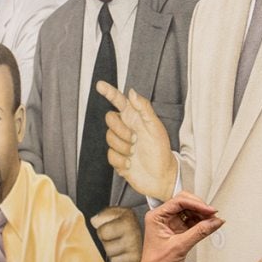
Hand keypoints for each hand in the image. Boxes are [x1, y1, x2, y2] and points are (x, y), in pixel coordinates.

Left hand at [91, 206, 142, 261]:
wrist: (155, 233)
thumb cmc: (134, 223)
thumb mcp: (121, 212)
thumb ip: (105, 214)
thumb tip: (94, 221)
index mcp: (128, 223)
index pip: (102, 233)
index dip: (104, 230)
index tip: (111, 229)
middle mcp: (133, 239)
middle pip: (107, 248)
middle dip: (110, 244)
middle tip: (119, 238)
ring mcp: (136, 255)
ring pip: (113, 261)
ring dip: (116, 255)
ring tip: (124, 246)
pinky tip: (128, 254)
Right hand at [98, 81, 177, 200]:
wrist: (161, 176)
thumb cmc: (161, 150)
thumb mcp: (156, 127)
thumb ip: (144, 108)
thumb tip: (131, 92)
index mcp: (135, 118)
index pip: (119, 101)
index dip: (109, 92)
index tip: (100, 85)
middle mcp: (126, 128)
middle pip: (110, 119)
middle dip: (120, 130)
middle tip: (135, 139)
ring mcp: (120, 143)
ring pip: (109, 138)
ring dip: (123, 147)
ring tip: (135, 152)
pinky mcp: (117, 158)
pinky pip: (110, 155)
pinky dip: (120, 160)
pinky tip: (130, 163)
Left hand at [117, 191, 223, 261]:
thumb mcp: (179, 247)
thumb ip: (199, 232)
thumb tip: (214, 221)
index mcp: (156, 216)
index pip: (179, 202)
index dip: (196, 203)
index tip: (209, 210)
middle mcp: (163, 219)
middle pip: (185, 204)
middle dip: (199, 207)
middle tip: (212, 214)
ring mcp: (172, 226)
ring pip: (190, 213)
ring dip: (202, 215)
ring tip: (213, 220)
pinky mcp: (179, 235)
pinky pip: (193, 224)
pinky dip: (202, 224)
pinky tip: (209, 226)